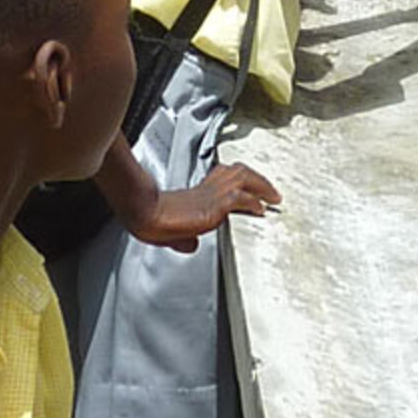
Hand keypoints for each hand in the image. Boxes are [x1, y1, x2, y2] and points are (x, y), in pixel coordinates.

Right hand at [125, 163, 279, 253]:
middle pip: (239, 172)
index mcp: (199, 191)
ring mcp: (212, 194)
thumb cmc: (151, 219)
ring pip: (244, 178)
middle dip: (258, 179)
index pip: (225, 176)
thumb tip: (191, 245)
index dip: (240, 180)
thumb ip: (185, 237)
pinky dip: (253, 202)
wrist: (143, 212)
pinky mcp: (213, 205)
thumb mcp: (172, 231)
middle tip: (271, 191)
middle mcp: (208, 188)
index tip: (251, 187)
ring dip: (262, 186)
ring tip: (273, 196)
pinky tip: (261, 210)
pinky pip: (241, 199)